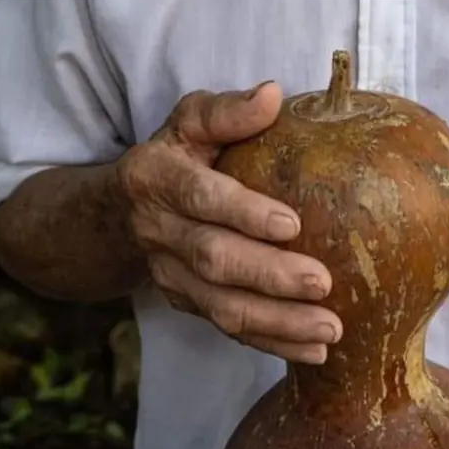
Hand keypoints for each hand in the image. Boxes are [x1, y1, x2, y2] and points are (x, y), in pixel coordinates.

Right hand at [116, 81, 342, 363]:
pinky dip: (272, 344)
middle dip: (269, 275)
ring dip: (278, 322)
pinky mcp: (186, 304)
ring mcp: (170, 275)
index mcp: (156, 178)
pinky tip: (315, 352)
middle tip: (323, 283)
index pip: (199, 196)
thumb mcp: (189, 122)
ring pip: (222, 306)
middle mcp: (158, 231)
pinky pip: (229, 329)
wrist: (119, 213)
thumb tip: (273, 95)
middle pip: (213, 259)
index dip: (241, 212)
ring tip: (330, 330)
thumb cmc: (173, 158)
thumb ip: (226, 112)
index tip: (291, 223)